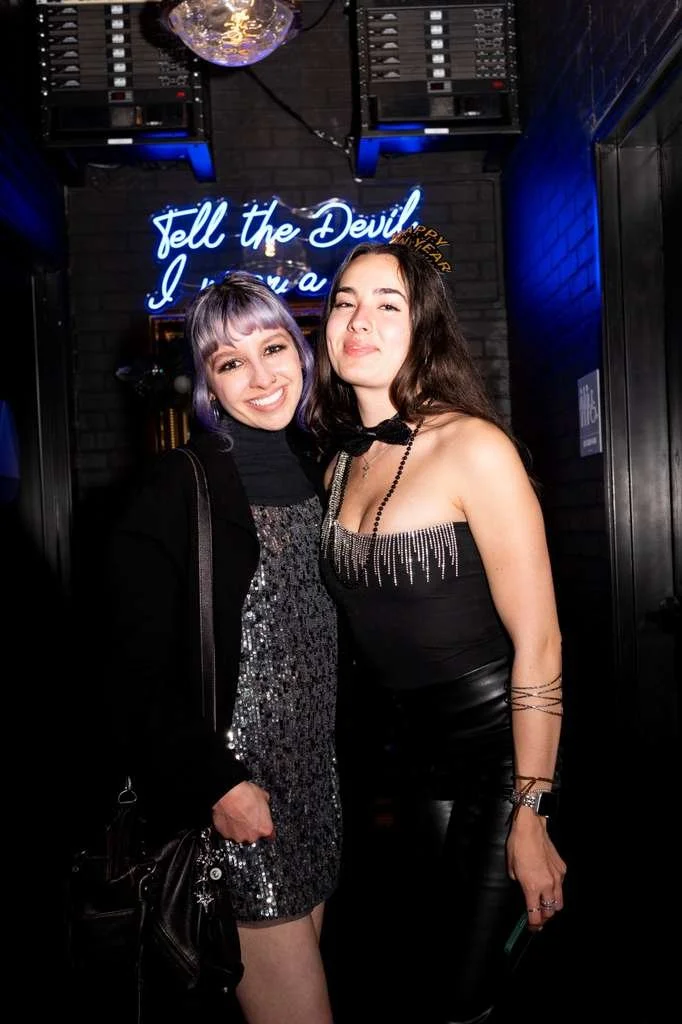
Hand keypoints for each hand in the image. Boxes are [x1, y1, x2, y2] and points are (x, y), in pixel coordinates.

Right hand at [212, 781, 274, 842]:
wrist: (228, 794)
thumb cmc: (245, 795)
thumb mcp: (263, 795)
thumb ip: (265, 804)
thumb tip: (263, 802)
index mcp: (265, 828)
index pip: (270, 834)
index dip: (265, 826)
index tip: (263, 823)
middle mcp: (252, 836)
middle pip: (254, 835)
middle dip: (251, 827)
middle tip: (248, 814)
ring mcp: (238, 837)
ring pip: (240, 834)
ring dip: (239, 827)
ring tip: (237, 814)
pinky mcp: (225, 834)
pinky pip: (229, 832)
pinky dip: (229, 826)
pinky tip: (229, 815)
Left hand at [506, 811, 565, 931]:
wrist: (531, 828)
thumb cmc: (517, 846)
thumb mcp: (511, 868)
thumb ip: (519, 883)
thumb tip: (524, 888)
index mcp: (532, 888)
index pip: (535, 915)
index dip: (533, 925)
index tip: (531, 927)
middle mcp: (547, 885)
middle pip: (550, 912)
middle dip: (544, 917)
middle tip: (538, 915)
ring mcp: (557, 877)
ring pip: (559, 902)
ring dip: (553, 906)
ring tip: (546, 903)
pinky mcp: (562, 869)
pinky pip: (561, 886)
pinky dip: (556, 889)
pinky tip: (549, 882)